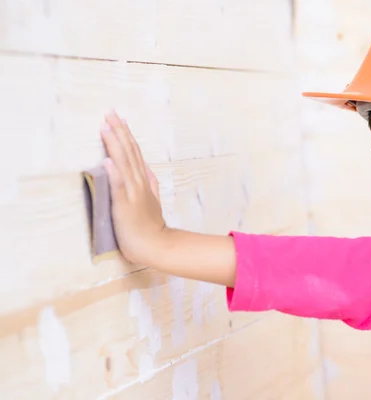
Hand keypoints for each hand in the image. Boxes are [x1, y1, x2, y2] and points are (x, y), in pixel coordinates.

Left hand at [100, 110, 167, 264]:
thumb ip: (151, 184)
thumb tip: (148, 170)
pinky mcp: (125, 205)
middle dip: (119, 131)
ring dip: (115, 144)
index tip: (119, 119)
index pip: (135, 153)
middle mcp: (139, 183)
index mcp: (144, 181)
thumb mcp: (153, 201)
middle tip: (110, 113)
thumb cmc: (151, 227)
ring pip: (124, 163)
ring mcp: (133, 193)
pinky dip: (115, 172)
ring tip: (106, 127)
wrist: (157, 246)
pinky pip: (119, 186)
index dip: (127, 135)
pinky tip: (108, 159)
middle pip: (129, 152)